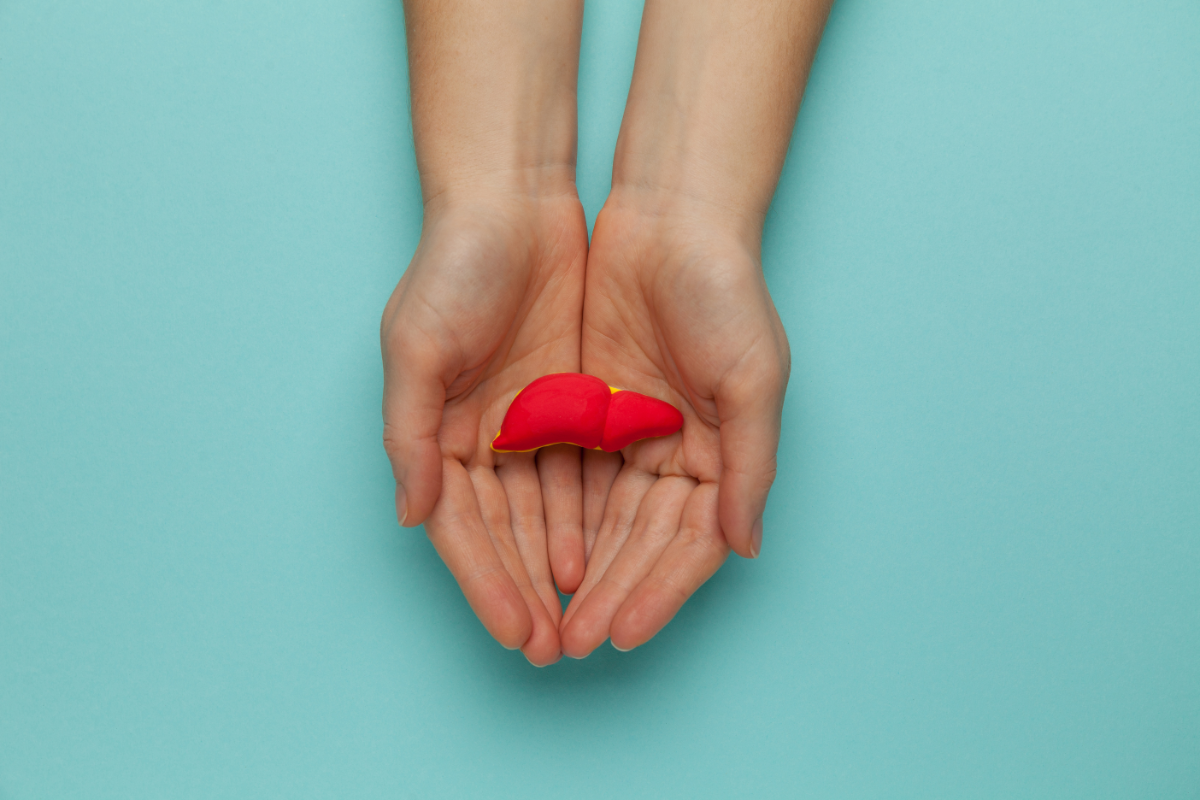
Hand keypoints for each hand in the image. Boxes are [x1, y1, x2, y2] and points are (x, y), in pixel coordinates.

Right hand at [381, 191, 587, 664]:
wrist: (513, 201)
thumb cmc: (453, 267)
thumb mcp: (416, 348)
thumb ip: (410, 435)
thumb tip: (413, 516)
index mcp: (436, 433)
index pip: (462, 529)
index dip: (487, 583)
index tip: (515, 632)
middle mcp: (479, 438)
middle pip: (506, 534)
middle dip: (527, 592)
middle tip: (553, 649)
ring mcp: (527, 423)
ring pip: (546, 514)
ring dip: (560, 567)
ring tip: (583, 617)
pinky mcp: (570, 402)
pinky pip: (581, 473)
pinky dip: (588, 516)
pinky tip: (601, 555)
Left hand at [560, 192, 789, 656]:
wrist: (670, 216)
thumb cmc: (724, 290)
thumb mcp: (753, 379)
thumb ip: (748, 466)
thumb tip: (743, 548)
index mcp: (720, 454)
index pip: (688, 544)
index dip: (657, 592)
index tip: (623, 635)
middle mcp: (675, 454)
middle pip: (638, 543)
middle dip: (609, 595)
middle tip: (572, 645)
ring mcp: (629, 433)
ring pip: (601, 520)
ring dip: (579, 572)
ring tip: (550, 621)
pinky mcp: (587, 407)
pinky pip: (568, 476)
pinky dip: (556, 519)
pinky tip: (540, 558)